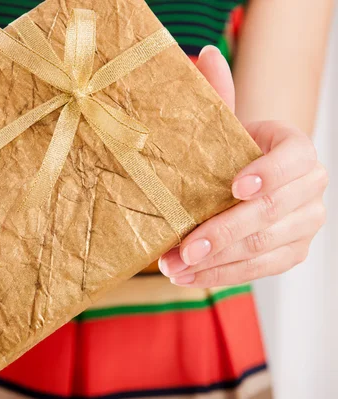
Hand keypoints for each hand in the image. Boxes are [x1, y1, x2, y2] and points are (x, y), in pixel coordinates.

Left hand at [158, 46, 327, 286]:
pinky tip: (190, 277)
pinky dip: (222, 275)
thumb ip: (218, 95)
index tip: (234, 187)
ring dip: (215, 262)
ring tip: (174, 267)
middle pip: (272, 213)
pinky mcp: (292, 253)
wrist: (245, 179)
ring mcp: (306, 224)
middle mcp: (311, 189)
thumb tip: (205, 55)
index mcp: (297, 149)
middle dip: (224, 233)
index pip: (295, 160)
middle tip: (184, 248)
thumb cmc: (231, 150)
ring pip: (263, 248)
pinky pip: (261, 270)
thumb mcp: (223, 123)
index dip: (269, 173)